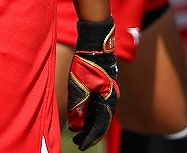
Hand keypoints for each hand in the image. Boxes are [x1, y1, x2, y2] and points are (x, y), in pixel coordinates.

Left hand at [67, 18, 118, 149]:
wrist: (95, 44)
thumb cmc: (86, 65)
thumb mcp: (78, 87)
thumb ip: (78, 107)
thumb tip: (76, 125)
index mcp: (107, 101)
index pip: (100, 126)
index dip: (90, 137)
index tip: (81, 145)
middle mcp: (110, 98)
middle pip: (100, 121)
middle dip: (89, 132)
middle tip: (78, 141)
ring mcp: (108, 91)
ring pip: (98, 113)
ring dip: (88, 122)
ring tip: (77, 130)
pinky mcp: (103, 85)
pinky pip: (97, 104)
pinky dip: (89, 112)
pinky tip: (80, 114)